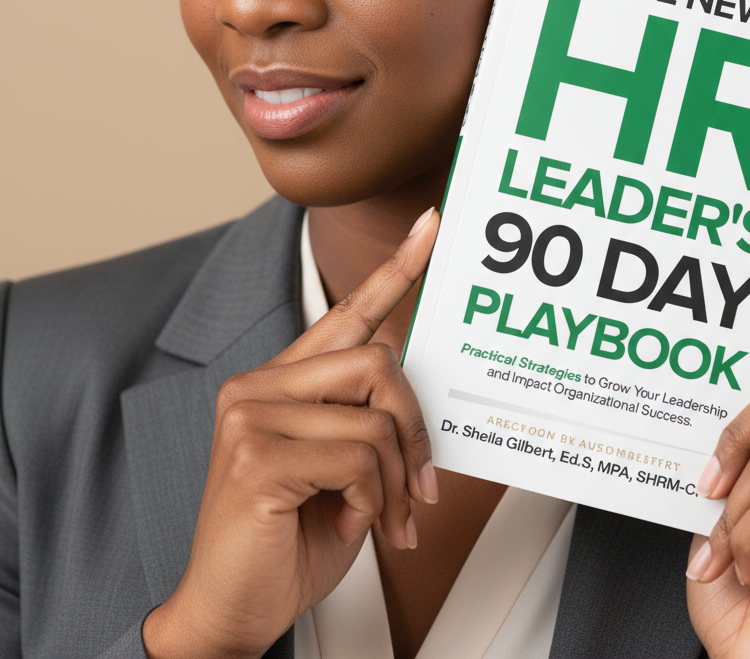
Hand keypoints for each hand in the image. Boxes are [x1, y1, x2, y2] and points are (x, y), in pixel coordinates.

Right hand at [143, 207, 440, 658]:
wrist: (231, 610)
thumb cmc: (287, 541)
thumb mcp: (340, 470)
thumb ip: (366, 422)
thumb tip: (416, 395)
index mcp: (280, 382)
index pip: (346, 314)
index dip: (395, 270)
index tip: (431, 227)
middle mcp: (258, 386)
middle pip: (379, 363)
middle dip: (416, 429)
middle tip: (422, 486)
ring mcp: (251, 416)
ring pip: (375, 420)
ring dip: (396, 483)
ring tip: (386, 521)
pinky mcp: (256, 456)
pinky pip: (358, 460)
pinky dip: (374, 503)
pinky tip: (353, 526)